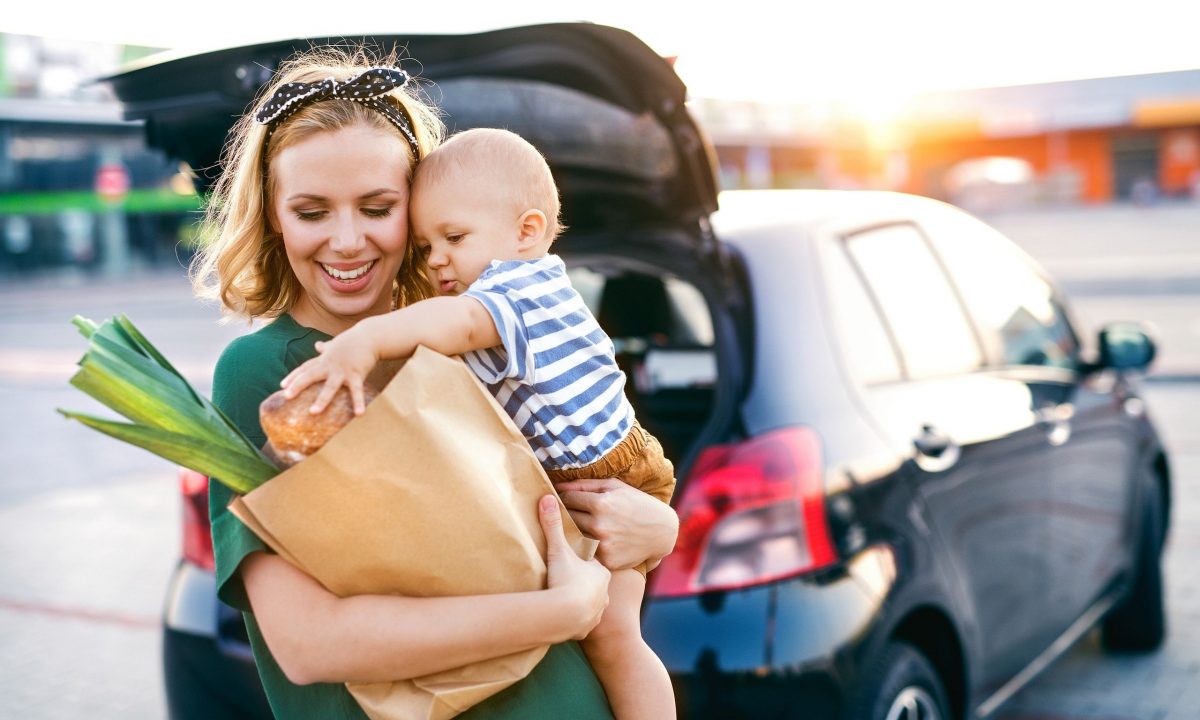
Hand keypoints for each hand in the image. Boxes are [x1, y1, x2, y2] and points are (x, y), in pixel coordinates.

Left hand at [280, 328, 377, 414]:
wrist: (370, 336)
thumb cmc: (353, 341)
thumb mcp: (336, 344)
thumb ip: (326, 347)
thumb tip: (317, 344)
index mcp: (324, 359)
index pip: (305, 368)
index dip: (293, 376)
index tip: (282, 386)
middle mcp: (330, 365)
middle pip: (311, 375)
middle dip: (298, 385)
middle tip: (287, 396)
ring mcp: (343, 370)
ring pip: (330, 386)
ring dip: (321, 399)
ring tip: (313, 412)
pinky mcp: (356, 374)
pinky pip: (357, 390)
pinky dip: (358, 402)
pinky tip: (359, 414)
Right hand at [538, 494, 609, 639]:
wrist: (565, 615)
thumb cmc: (565, 580)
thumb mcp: (558, 550)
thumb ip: (553, 525)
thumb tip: (547, 498)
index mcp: (601, 570)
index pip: (593, 563)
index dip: (583, 561)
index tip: (573, 561)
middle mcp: (604, 591)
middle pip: (594, 584)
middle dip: (584, 582)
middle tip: (568, 579)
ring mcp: (598, 610)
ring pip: (592, 603)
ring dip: (581, 602)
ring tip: (567, 599)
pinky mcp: (587, 628)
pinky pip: (583, 622)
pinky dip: (577, 619)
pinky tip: (567, 617)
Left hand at [556, 478, 678, 570]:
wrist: (662, 532)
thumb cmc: (637, 503)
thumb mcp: (615, 486)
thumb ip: (585, 484)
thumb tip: (558, 487)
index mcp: (601, 503)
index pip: (567, 499)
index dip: (564, 498)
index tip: (564, 499)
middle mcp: (600, 525)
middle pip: (568, 518)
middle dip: (567, 514)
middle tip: (569, 513)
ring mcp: (603, 545)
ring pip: (574, 536)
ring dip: (575, 531)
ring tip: (583, 526)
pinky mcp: (607, 561)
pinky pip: (587, 552)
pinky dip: (588, 547)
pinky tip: (595, 541)